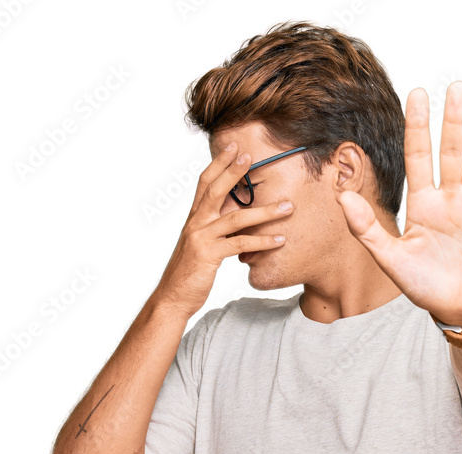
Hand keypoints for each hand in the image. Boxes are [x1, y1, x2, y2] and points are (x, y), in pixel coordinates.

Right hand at [155, 143, 293, 316]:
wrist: (173, 297)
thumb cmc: (189, 273)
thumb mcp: (200, 246)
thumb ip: (214, 230)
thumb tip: (233, 220)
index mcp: (194, 218)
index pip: (205, 183)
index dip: (219, 164)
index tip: (234, 147)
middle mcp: (196, 223)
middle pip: (216, 189)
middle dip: (234, 171)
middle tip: (252, 157)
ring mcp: (201, 238)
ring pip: (236, 218)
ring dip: (265, 211)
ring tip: (288, 207)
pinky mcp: (209, 255)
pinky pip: (240, 244)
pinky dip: (262, 242)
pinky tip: (279, 240)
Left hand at [336, 81, 461, 326]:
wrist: (461, 312)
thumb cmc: (426, 287)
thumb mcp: (391, 259)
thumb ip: (367, 229)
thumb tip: (342, 197)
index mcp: (423, 204)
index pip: (418, 156)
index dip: (418, 126)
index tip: (417, 93)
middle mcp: (450, 199)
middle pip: (451, 151)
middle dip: (453, 120)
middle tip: (457, 86)